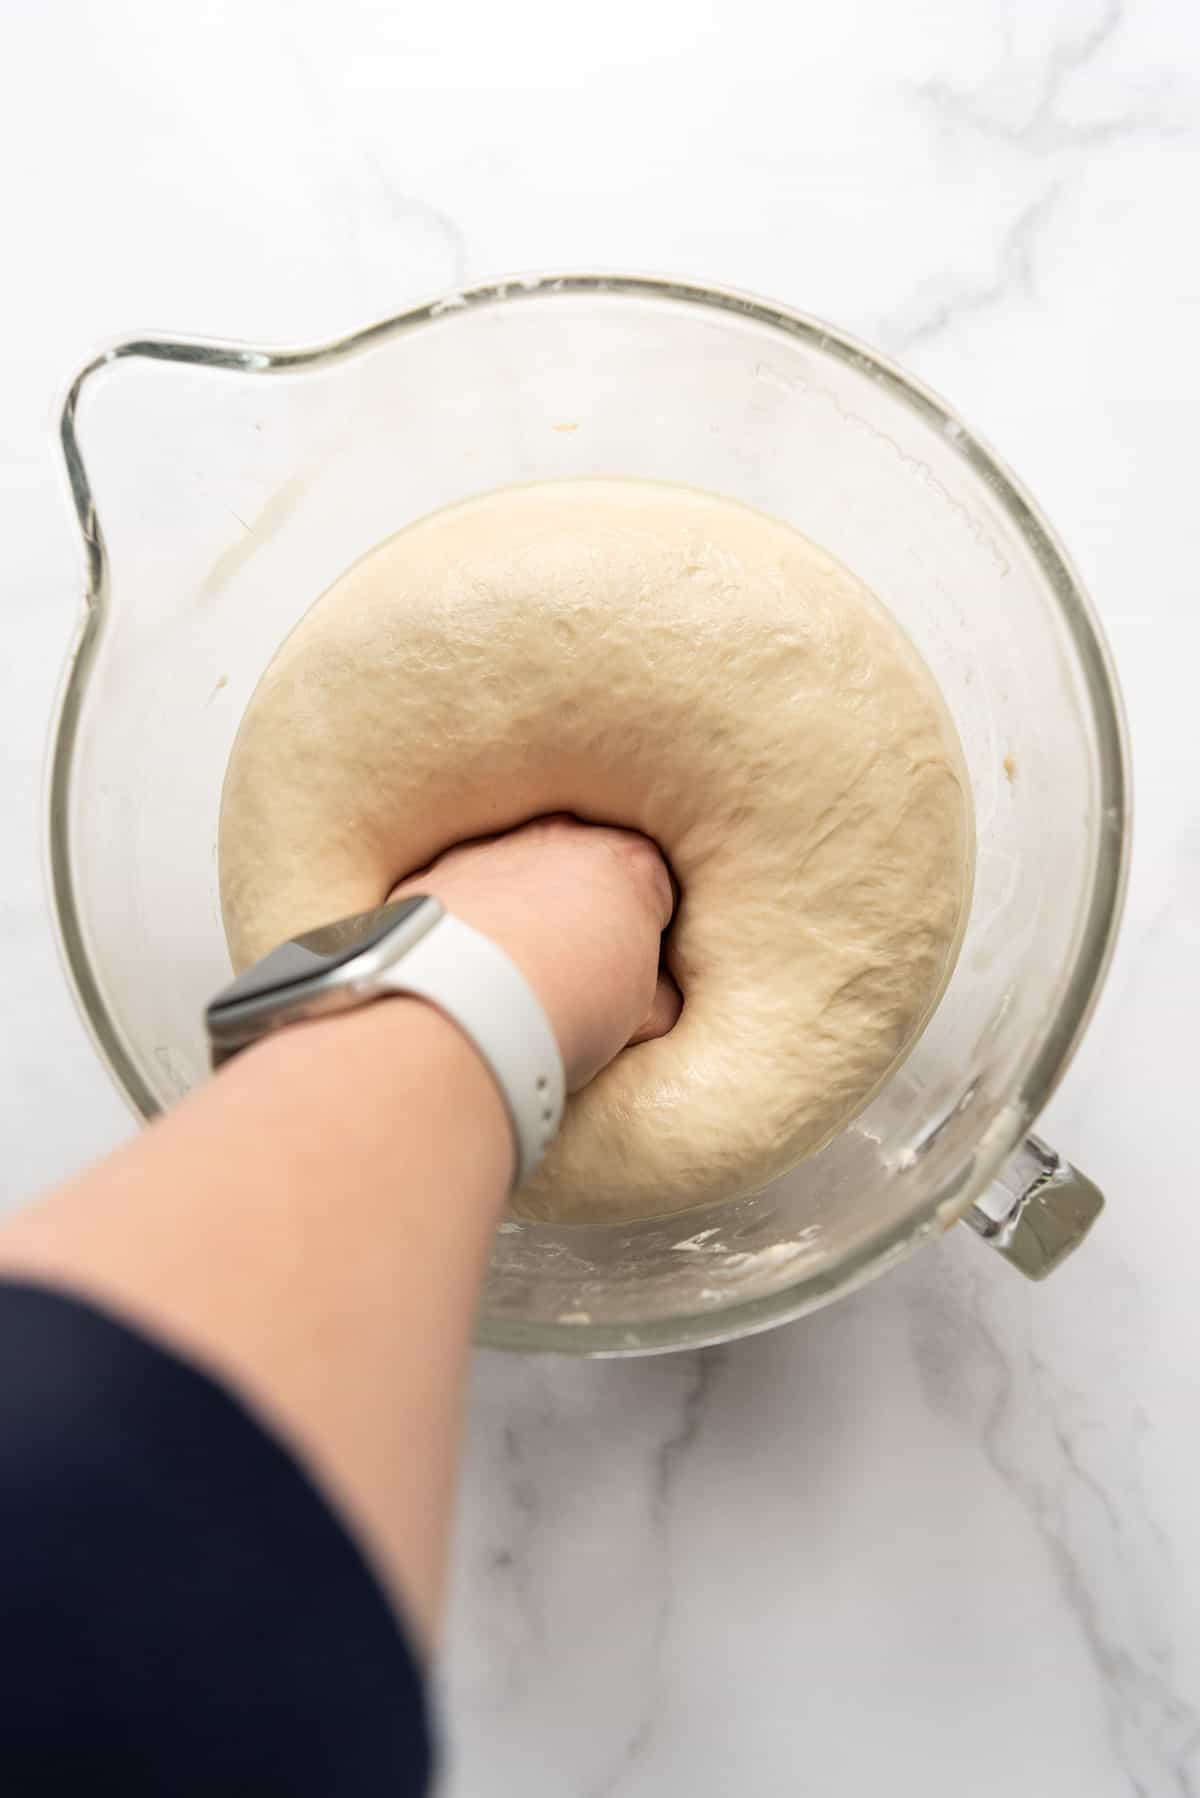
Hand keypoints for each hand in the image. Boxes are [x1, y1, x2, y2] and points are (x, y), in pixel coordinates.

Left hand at [389, 815, 681, 1089]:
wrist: (464, 1005)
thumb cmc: (567, 1004)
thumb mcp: (642, 1012)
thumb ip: (656, 993)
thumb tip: (654, 998)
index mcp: (630, 863)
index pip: (654, 891)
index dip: (644, 937)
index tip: (627, 974)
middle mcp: (562, 838)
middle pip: (584, 870)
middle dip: (583, 910)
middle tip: (574, 972)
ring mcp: (494, 849)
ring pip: (518, 875)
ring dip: (520, 911)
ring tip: (511, 976)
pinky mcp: (436, 872)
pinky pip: (462, 892)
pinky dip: (467, 920)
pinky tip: (464, 968)